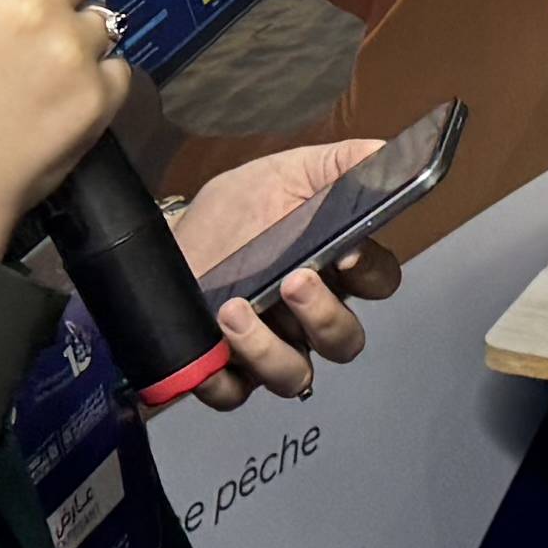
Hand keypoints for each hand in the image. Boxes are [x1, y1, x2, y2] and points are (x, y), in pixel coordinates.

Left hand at [175, 138, 403, 405]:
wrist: (163, 240)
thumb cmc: (233, 212)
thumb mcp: (282, 176)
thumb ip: (335, 166)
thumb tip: (383, 152)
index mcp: (333, 269)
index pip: (378, 282)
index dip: (371, 273)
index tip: (348, 251)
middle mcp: (307, 318)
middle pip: (345, 341)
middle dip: (326, 317)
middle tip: (293, 282)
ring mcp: (269, 350)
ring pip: (297, 377)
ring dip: (271, 351)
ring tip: (234, 311)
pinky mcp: (224, 375)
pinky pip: (235, 396)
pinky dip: (225, 379)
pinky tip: (211, 345)